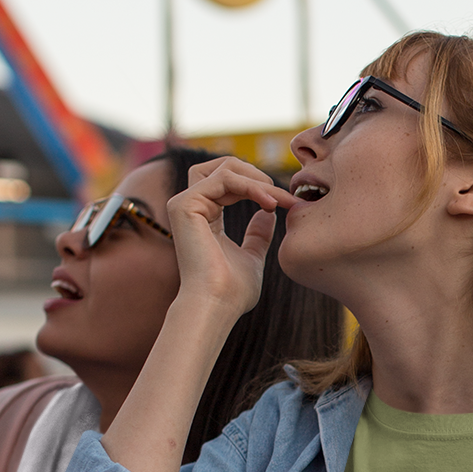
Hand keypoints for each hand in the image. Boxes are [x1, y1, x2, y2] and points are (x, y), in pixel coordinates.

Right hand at [166, 156, 295, 318]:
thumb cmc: (232, 291)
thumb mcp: (252, 257)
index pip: (230, 183)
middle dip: (256, 174)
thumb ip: (258, 235)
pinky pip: (223, 179)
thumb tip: (268, 213)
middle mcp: (191, 206)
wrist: (216, 305)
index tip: (288, 201)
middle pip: (223, 166)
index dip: (260, 186)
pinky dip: (250, 186)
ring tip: (277, 198)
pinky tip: (268, 203)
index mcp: (204, 216)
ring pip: (224, 168)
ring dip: (256, 179)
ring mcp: (184, 203)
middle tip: (281, 194)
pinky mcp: (185, 205)